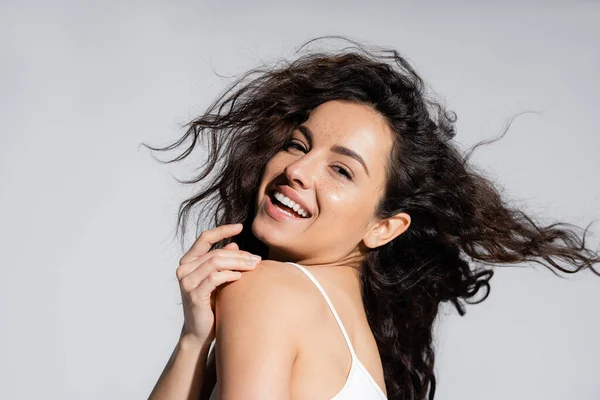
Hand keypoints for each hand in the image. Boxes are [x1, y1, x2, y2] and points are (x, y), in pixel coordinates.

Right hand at [175, 223, 260, 346]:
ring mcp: (187, 282)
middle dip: (239, 254)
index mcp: (188, 262)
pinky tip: (240, 277)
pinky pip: (215, 278)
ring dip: (238, 263)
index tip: (241, 227)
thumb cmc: (211, 304)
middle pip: (215, 252)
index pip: (204, 238)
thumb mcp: (217, 279)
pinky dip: (230, 275)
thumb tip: (234, 244)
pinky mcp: (194, 295)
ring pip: (215, 262)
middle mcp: (184, 269)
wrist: (200, 332)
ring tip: (253, 267)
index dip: (222, 230)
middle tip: (257, 259)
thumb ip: (222, 261)